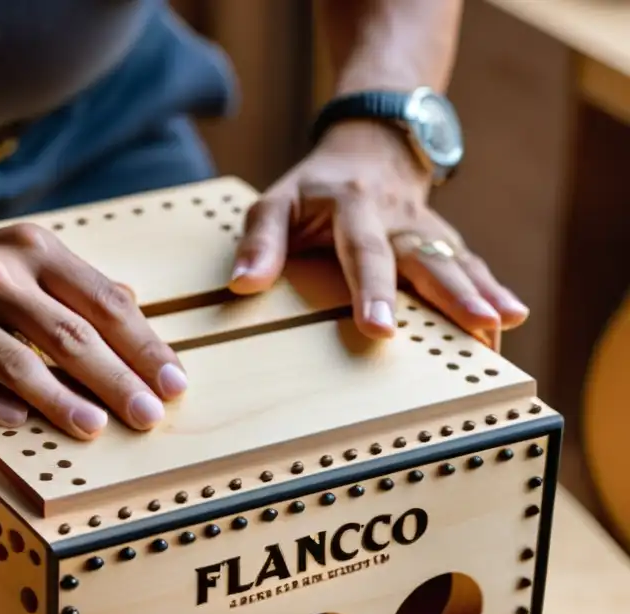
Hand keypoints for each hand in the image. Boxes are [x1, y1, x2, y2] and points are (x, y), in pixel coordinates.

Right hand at [0, 224, 187, 439]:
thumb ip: (77, 287)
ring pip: (20, 364)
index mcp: (30, 251)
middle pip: (70, 336)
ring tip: (96, 427)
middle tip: (149, 416)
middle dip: (117, 381)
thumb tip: (137, 308)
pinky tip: (24, 424)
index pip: (103, 303)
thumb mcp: (23, 264)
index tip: (174, 384)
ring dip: (62, 401)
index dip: (144, 347)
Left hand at [228, 121, 528, 339]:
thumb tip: (243, 284)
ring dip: (481, 294)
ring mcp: (426, 229)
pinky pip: (469, 265)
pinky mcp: (443, 241)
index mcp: (353, 207)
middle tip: (475, 326)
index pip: (364, 253)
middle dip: (451, 296)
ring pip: (457, 261)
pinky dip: (492, 290)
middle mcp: (398, 217)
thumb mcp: (276, 201)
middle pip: (427, 258)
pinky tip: (511, 317)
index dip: (374, 291)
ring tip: (502, 325)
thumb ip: (260, 241)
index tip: (382, 329)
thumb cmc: (315, 186)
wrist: (371, 142)